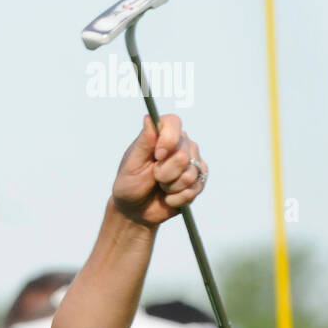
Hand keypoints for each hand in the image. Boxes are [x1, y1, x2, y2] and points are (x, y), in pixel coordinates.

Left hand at [112, 113, 206, 227]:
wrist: (135, 210)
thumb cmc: (129, 184)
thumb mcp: (131, 164)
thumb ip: (143, 142)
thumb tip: (149, 118)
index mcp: (160, 137)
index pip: (173, 122)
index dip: (168, 139)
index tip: (157, 156)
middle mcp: (180, 145)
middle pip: (183, 155)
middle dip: (164, 172)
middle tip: (154, 177)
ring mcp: (192, 163)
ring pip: (190, 173)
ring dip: (170, 187)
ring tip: (161, 187)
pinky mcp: (198, 181)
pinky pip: (194, 189)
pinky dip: (177, 198)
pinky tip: (168, 198)